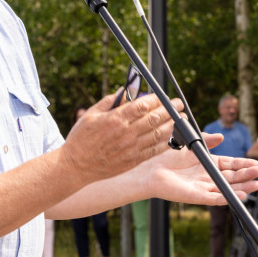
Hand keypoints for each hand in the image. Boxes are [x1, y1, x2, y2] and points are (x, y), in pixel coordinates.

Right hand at [61, 92, 179, 184]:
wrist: (76, 166)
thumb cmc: (81, 139)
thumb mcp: (91, 115)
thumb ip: (110, 101)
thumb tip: (126, 89)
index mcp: (115, 119)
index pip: (142, 105)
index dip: (156, 99)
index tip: (164, 96)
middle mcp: (126, 133)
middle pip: (154, 118)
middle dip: (170, 109)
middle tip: (179, 104)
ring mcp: (131, 148)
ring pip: (157, 134)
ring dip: (172, 125)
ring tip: (182, 119)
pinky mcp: (133, 161)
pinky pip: (154, 150)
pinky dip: (165, 143)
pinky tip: (173, 137)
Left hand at [139, 133, 257, 204]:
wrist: (151, 171)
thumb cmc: (168, 159)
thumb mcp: (190, 146)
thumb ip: (206, 141)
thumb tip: (221, 137)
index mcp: (208, 165)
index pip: (231, 165)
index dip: (244, 165)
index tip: (257, 164)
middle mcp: (208, 177)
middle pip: (232, 177)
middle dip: (247, 175)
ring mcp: (204, 188)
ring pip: (227, 189)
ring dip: (242, 188)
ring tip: (256, 186)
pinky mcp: (196, 197)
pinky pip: (214, 199)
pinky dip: (226, 198)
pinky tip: (239, 196)